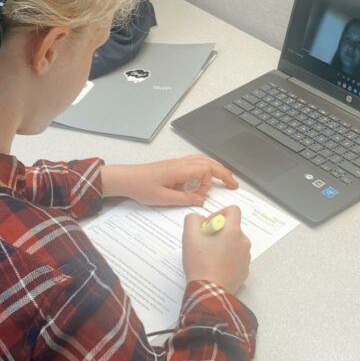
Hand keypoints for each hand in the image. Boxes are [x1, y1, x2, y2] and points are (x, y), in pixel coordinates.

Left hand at [101, 155, 237, 206]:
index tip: (203, 196)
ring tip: (224, 179)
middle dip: (223, 172)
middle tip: (233, 184)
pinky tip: (203, 178)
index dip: (210, 182)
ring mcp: (178, 163)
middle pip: (209, 162)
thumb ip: (184, 199)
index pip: (206, 169)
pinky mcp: (174, 166)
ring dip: (215, 169)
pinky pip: (195, 163)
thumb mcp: (163, 198)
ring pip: (203, 160)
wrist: (126, 178)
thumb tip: (201, 200)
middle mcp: (181, 163)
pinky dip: (204, 168)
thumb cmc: (141, 187)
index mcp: (180, 169)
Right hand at [182, 205, 250, 293]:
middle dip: (218, 232)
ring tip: (208, 257)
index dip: (219, 213)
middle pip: (232, 228)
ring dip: (222, 246)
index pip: (233, 210)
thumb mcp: (189, 236)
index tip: (209, 225)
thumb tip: (199, 218)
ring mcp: (246, 258)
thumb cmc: (201, 264)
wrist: (209, 292)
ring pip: (234, 243)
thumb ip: (192, 219)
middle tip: (204, 243)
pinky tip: (214, 267)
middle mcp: (244, 242)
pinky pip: (236, 258)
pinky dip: (226, 259)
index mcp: (233, 231)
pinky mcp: (244, 271)